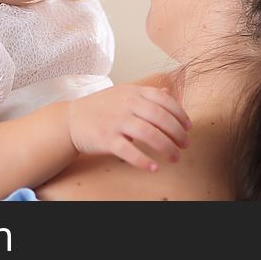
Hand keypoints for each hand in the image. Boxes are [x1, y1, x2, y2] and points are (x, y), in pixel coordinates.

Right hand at [68, 83, 190, 170]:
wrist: (71, 119)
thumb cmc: (100, 107)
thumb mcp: (123, 93)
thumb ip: (146, 94)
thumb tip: (170, 93)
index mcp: (133, 92)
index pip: (164, 100)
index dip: (181, 114)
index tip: (188, 127)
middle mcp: (126, 104)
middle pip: (160, 118)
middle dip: (178, 133)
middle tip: (185, 145)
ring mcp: (116, 121)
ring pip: (149, 134)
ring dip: (167, 148)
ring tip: (175, 157)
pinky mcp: (107, 139)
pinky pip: (129, 151)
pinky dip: (144, 161)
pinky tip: (154, 167)